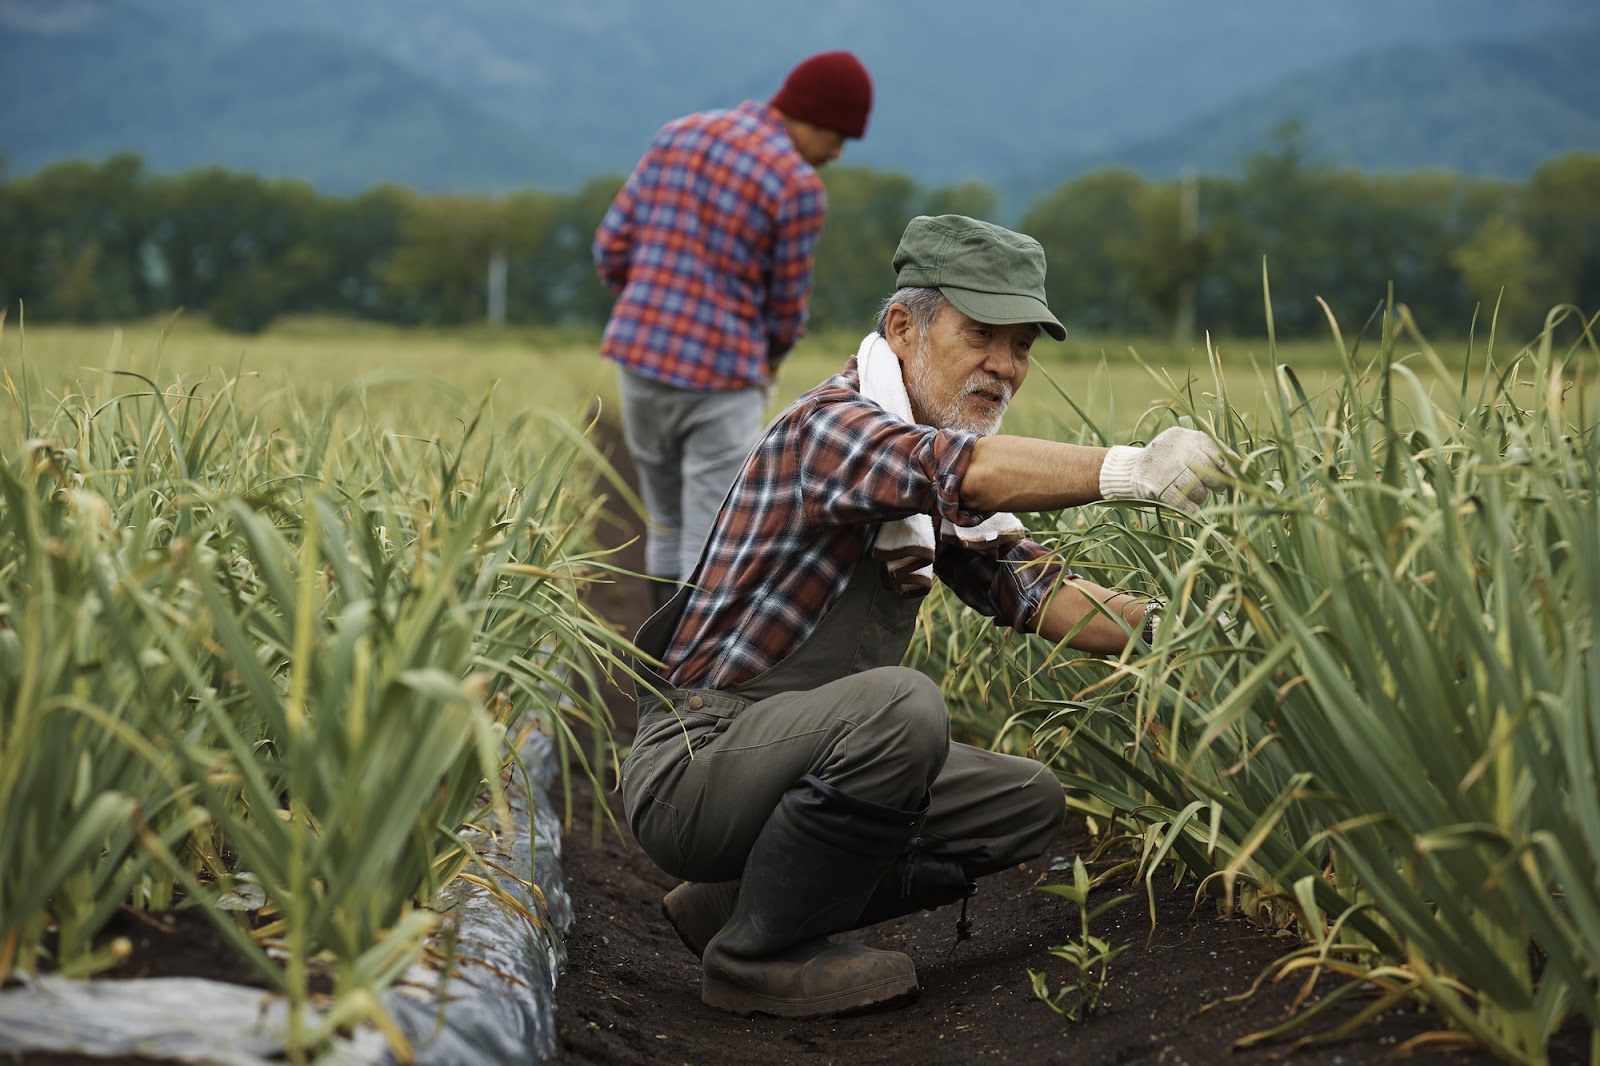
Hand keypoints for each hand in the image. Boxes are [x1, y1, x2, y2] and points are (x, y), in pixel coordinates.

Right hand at [1098, 427, 1228, 515]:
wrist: (1132, 468)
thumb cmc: (1169, 458)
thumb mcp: (1188, 445)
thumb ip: (1211, 451)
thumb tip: (1242, 465)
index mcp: (1190, 437)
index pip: (1219, 454)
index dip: (1230, 469)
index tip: (1237, 479)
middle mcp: (1180, 451)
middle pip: (1211, 473)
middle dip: (1217, 484)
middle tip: (1216, 489)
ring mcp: (1168, 469)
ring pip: (1198, 490)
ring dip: (1201, 497)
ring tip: (1194, 494)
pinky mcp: (1158, 486)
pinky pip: (1183, 503)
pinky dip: (1190, 509)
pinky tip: (1192, 510)